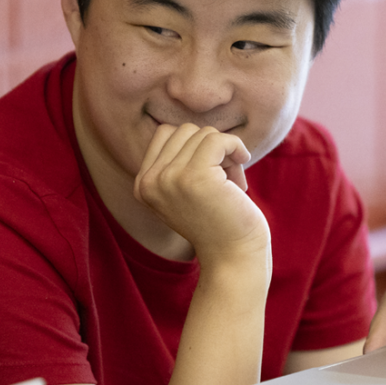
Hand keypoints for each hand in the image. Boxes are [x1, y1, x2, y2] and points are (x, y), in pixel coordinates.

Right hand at [133, 123, 269, 265]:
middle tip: (224, 178)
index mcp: (143, 185)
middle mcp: (149, 182)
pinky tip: (243, 162)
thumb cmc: (219, 219)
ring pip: (203, 133)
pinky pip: (218, 139)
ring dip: (225, 152)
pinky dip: (236, 146)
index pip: (165, 133)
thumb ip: (178, 160)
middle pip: (184, 130)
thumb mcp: (186, 189)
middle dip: (210, 148)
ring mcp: (169, 179)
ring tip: (231, 182)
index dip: (194, 145)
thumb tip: (194, 128)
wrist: (234, 257)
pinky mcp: (195, 177)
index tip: (210, 172)